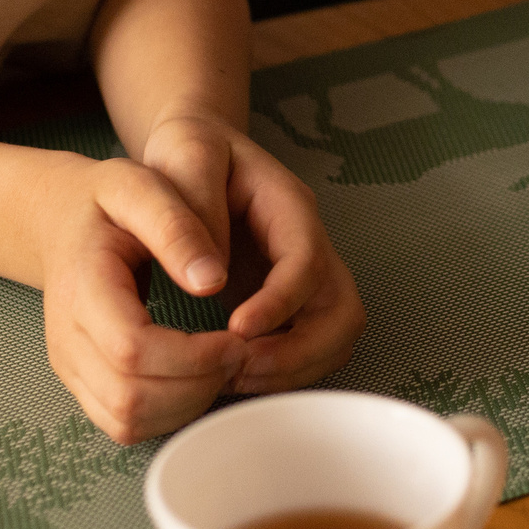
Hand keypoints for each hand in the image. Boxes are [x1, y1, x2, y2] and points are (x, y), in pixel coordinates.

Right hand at [36, 152, 246, 444]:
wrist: (58, 220)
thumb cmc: (103, 203)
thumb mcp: (139, 187)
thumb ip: (175, 227)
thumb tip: (212, 281)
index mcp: (81, 289)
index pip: (133, 350)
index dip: (192, 357)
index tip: (236, 338)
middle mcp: (66, 338)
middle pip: (130, 398)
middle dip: (197, 385)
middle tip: (238, 351)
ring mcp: (70, 367)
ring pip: (127, 421)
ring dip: (186, 404)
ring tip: (221, 362)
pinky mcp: (81, 383)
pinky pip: (124, 424)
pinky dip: (168, 413)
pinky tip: (197, 376)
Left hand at [138, 114, 365, 390]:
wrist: (195, 154)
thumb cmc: (190, 151)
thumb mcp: (185, 155)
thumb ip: (193, 210)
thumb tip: (206, 280)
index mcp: (290, 208)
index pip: (308, 263)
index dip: (281, 303)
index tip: (236, 330)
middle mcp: (310, 246)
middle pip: (343, 313)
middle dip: (299, 353)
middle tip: (238, 369)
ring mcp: (305, 278)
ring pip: (334, 338)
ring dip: (291, 370)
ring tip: (231, 378)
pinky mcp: (289, 303)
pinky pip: (310, 350)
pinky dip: (281, 373)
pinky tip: (234, 374)